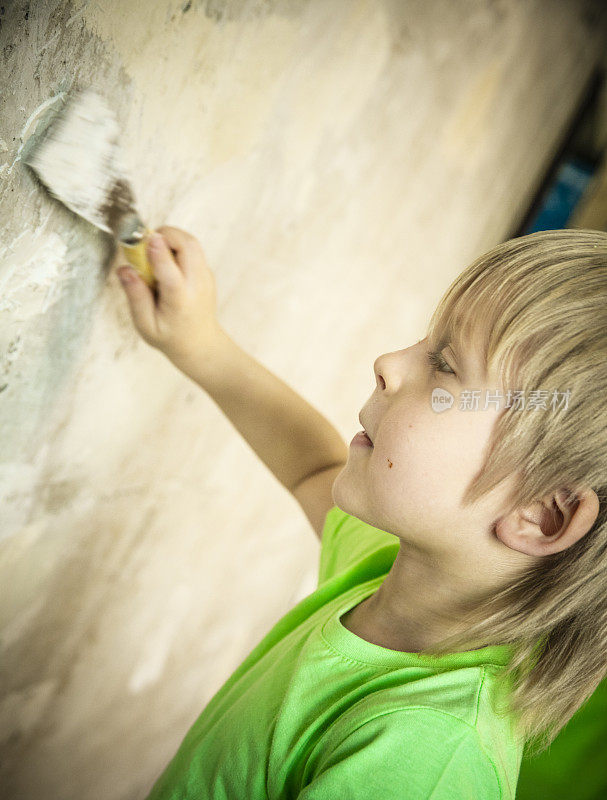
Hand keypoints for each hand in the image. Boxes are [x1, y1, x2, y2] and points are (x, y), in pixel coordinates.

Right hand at [116, 225, 221, 371]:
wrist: (200, 344)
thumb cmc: (170, 336)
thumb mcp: (146, 325)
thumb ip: (136, 297)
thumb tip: (125, 270)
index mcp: (180, 300)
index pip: (171, 272)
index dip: (159, 253)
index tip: (147, 239)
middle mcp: (197, 284)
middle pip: (188, 246)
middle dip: (165, 234)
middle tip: (145, 243)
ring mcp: (205, 276)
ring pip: (191, 242)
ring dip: (170, 237)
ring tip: (153, 252)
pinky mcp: (206, 271)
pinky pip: (192, 249)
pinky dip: (176, 246)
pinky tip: (165, 262)